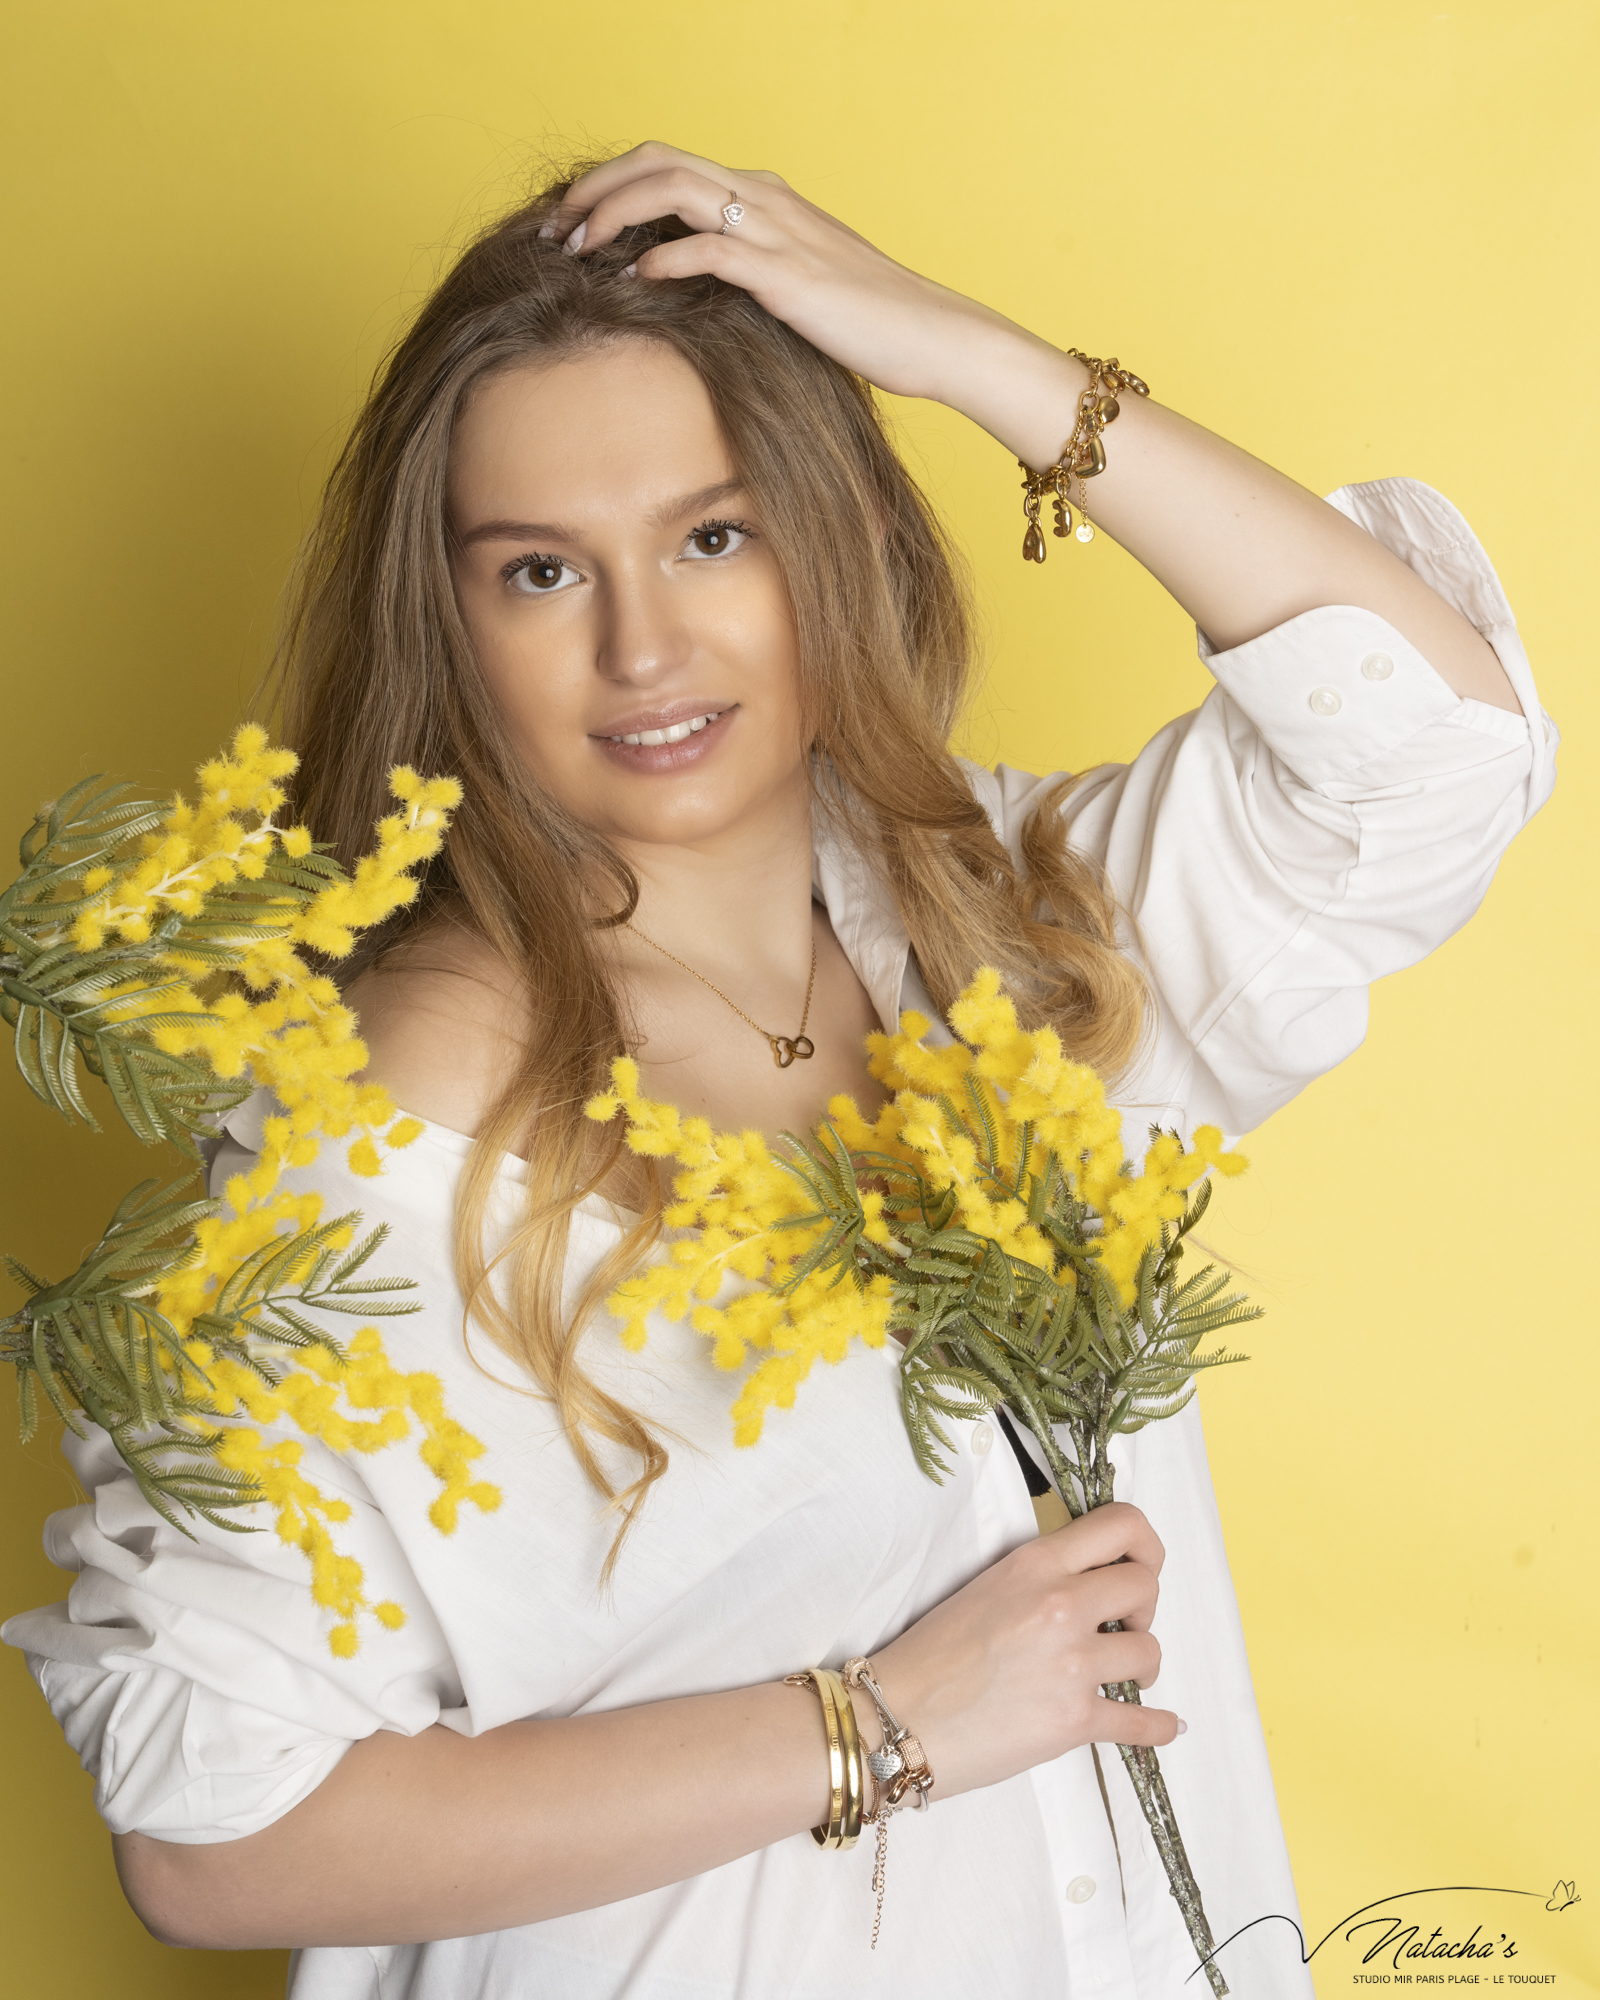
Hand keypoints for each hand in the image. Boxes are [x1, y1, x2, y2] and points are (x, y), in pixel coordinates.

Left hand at [550, 140, 1023, 406]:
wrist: (934, 337)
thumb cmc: (870, 324)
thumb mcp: (798, 289)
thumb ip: (749, 276)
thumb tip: (694, 295)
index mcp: (764, 198)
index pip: (670, 164)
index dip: (612, 185)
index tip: (573, 224)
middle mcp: (765, 199)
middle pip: (658, 161)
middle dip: (596, 189)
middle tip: (555, 229)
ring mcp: (777, 232)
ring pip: (673, 189)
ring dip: (615, 214)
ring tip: (580, 249)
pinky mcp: (787, 275)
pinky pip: (710, 250)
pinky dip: (663, 260)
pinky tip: (635, 282)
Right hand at [863, 1500, 1180, 1798]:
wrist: (897, 1717)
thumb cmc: (932, 1653)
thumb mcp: (989, 1585)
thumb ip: (1044, 1574)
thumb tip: (1094, 1581)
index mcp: (1035, 1564)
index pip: (1122, 1525)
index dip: (1144, 1545)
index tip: (1139, 1566)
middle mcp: (1059, 1605)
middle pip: (1146, 1586)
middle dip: (1145, 1605)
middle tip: (1126, 1624)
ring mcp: (1071, 1664)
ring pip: (1150, 1651)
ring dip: (1143, 1663)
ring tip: (1121, 1672)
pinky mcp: (1074, 1721)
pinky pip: (1142, 1722)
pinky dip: (1160, 1726)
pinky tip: (1167, 1726)